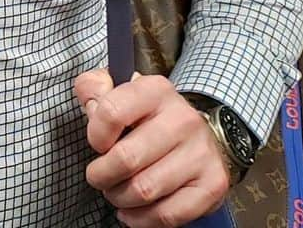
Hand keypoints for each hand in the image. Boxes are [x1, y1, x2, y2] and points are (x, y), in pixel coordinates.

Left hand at [73, 69, 229, 227]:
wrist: (199, 134)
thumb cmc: (149, 117)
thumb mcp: (119, 90)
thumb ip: (93, 88)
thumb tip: (89, 103)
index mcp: (155, 90)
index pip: (111, 112)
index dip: (95, 135)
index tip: (98, 144)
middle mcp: (182, 118)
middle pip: (126, 158)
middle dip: (102, 175)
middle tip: (99, 177)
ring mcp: (200, 152)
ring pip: (144, 190)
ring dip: (120, 198)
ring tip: (117, 192)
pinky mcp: (212, 184)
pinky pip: (167, 215)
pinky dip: (142, 219)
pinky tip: (133, 211)